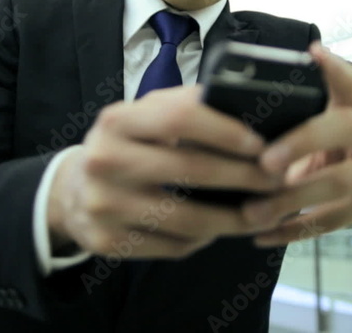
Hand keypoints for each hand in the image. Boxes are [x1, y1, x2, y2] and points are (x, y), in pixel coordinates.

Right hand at [48, 86, 282, 258]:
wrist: (74, 191)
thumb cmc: (126, 146)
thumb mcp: (145, 117)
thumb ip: (186, 107)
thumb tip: (248, 105)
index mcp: (118, 120)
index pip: (179, 118)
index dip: (226, 131)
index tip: (262, 144)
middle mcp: (105, 160)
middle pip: (190, 169)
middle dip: (244, 177)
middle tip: (277, 182)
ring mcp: (104, 204)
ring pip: (187, 219)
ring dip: (234, 219)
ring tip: (262, 213)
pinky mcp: (107, 242)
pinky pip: (172, 246)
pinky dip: (203, 240)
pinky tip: (218, 230)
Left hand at [241, 43, 351, 245]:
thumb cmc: (347, 148)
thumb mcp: (334, 123)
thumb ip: (301, 115)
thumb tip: (230, 120)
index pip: (350, 80)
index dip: (334, 67)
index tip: (312, 53)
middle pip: (344, 129)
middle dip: (303, 143)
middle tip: (266, 162)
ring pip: (339, 183)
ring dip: (292, 199)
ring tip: (253, 211)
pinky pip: (333, 221)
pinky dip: (295, 230)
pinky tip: (263, 236)